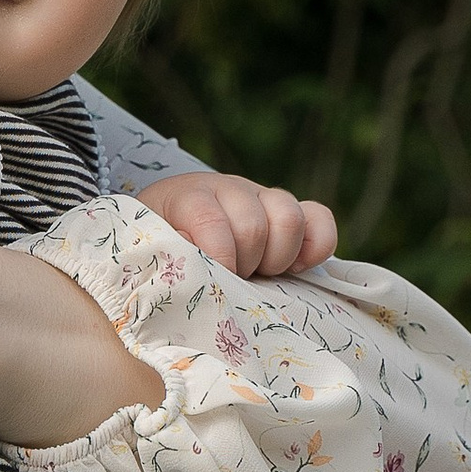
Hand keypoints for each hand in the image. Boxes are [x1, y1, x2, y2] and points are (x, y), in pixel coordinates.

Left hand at [136, 169, 336, 277]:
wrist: (172, 242)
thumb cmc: (159, 253)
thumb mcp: (151, 252)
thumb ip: (165, 253)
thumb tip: (192, 253)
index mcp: (188, 196)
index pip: (210, 219)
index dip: (217, 255)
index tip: (213, 282)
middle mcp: (228, 190)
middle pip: (253, 224)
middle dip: (244, 263)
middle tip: (229, 281)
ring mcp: (261, 199)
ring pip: (289, 217)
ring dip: (276, 257)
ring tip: (257, 276)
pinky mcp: (287, 215)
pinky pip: (319, 219)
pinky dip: (316, 247)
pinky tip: (296, 270)